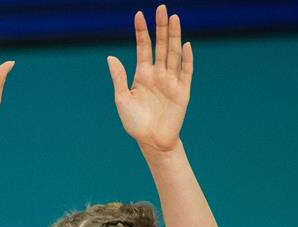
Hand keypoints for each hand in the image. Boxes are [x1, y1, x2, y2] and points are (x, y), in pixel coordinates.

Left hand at [107, 6, 191, 152]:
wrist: (151, 141)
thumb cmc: (134, 122)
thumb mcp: (121, 99)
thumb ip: (119, 78)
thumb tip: (110, 57)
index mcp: (142, 74)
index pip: (143, 47)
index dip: (141, 32)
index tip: (138, 14)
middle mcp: (158, 74)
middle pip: (160, 45)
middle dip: (161, 27)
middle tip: (161, 8)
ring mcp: (171, 80)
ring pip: (173, 53)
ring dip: (174, 36)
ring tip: (174, 18)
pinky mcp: (182, 90)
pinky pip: (186, 71)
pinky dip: (186, 58)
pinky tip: (186, 44)